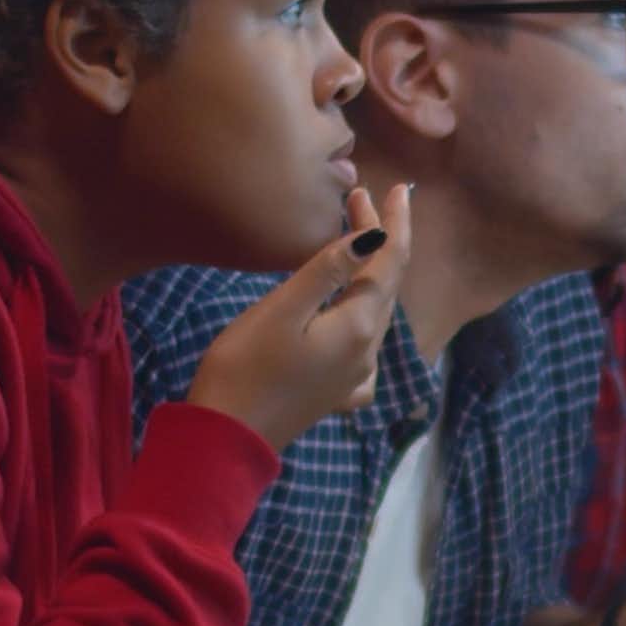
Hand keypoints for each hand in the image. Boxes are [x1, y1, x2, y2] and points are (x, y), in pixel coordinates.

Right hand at [185, 184, 409, 450]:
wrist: (228, 438)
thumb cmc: (245, 366)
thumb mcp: (282, 309)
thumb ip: (327, 270)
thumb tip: (372, 237)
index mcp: (359, 327)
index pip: (389, 263)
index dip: (395, 224)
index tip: (397, 187)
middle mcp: (367, 353)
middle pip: (384, 286)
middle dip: (379, 241)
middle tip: (364, 200)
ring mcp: (354, 377)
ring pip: (375, 314)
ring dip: (370, 275)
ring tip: (357, 241)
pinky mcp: (336, 394)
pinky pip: (362, 348)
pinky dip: (361, 317)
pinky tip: (353, 317)